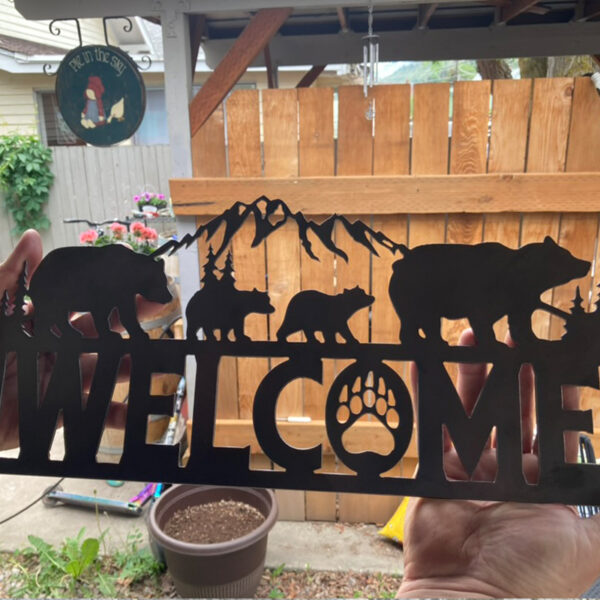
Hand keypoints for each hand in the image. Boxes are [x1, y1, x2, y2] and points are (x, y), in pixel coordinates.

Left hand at [0, 231, 166, 450]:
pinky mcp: (54, 414)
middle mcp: (53, 349)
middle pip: (99, 333)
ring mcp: (56, 381)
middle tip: (159, 305)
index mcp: (38, 322)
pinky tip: (131, 413)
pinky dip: (111, 416)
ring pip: (101, 372)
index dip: (107, 289)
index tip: (133, 276)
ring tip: (154, 359)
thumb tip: (34, 237)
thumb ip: (10, 277)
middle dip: (129, 320)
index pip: (79, 301)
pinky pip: (88, 414)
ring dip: (127, 367)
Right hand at [397, 329, 599, 597]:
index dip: (556, 391)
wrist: (470, 595)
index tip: (558, 357)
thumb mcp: (589, 540)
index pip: (552, 424)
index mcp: (543, 482)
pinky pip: (430, 424)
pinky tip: (425, 364)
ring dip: (473, 373)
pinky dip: (425, 393)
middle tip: (513, 337)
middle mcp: (507, 468)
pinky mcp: (435, 467)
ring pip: (470, 408)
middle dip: (514, 373)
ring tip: (474, 338)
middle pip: (510, 408)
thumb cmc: (533, 572)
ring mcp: (468, 466)